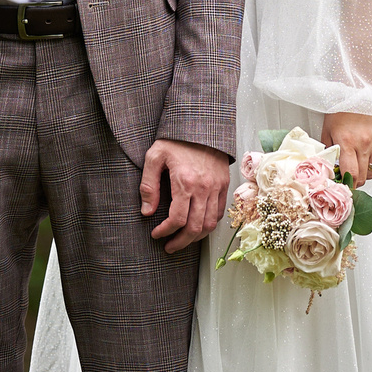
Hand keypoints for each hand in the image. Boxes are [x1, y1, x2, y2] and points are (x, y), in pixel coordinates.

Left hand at [142, 138, 232, 252]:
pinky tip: (198, 225)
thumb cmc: (176, 140)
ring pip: (210, 223)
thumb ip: (148, 186)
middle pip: (195, 227)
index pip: (177, 219)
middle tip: (169, 246)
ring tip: (183, 240)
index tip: (156, 234)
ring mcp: (217, 187)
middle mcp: (204, 188)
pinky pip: (220, 211)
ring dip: (196, 237)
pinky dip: (210, 223)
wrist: (202, 124)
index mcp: (185, 182)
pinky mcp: (224, 184)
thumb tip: (147, 211)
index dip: (165, 232)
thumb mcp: (154, 157)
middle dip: (181, 242)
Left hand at [323, 112, 371, 184]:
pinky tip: (366, 155)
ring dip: (364, 172)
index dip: (347, 184)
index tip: (343, 185)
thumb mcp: (327, 131)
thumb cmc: (342, 109)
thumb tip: (330, 168)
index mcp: (347, 142)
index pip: (350, 174)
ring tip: (357, 165)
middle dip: (355, 181)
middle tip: (349, 177)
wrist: (359, 92)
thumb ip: (328, 151)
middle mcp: (364, 143)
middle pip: (362, 176)